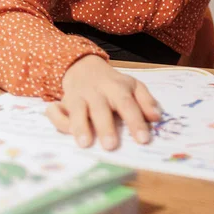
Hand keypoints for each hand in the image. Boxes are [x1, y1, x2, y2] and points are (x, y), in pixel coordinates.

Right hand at [46, 55, 160, 150]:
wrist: (85, 67)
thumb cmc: (114, 84)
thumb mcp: (133, 86)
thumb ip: (146, 101)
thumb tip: (157, 117)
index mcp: (118, 88)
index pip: (128, 104)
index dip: (135, 122)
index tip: (143, 139)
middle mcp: (97, 92)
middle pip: (101, 109)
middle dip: (106, 127)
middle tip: (111, 146)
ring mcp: (78, 96)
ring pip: (77, 110)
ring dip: (80, 126)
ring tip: (85, 143)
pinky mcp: (63, 101)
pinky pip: (56, 112)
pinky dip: (58, 120)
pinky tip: (66, 132)